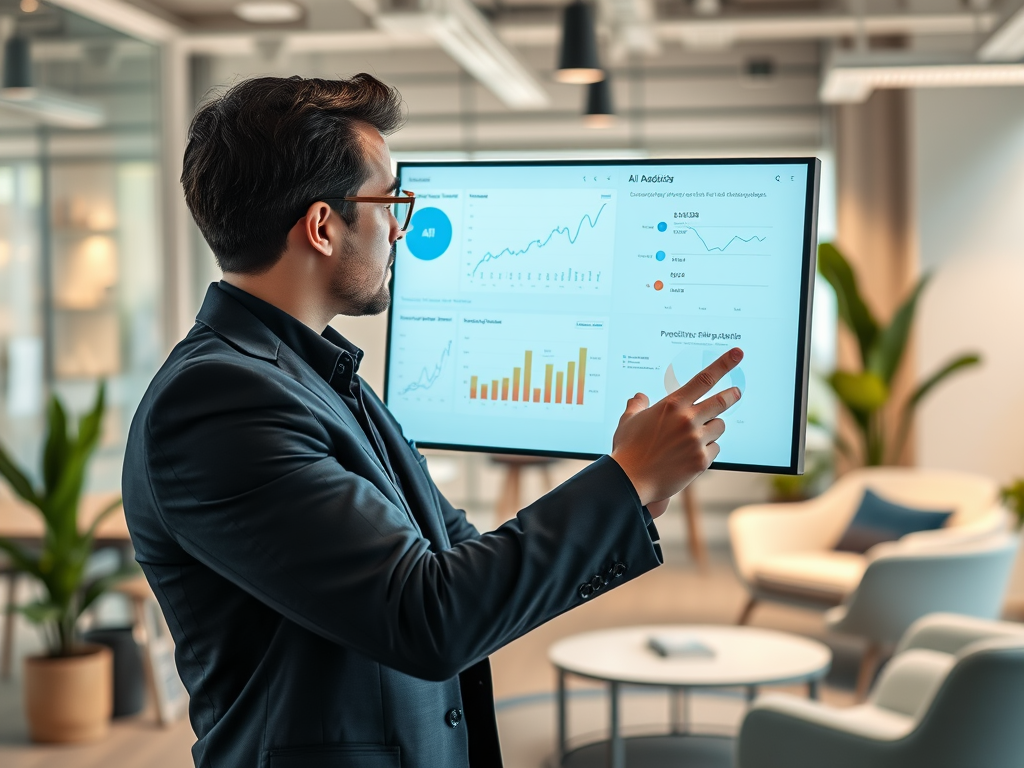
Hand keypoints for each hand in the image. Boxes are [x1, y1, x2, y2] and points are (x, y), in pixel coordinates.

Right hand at [610, 348, 742, 513]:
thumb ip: (637, 406)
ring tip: (697, 436)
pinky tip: (692, 455)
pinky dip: (707, 450)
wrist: (630, 480)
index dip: (724, 364)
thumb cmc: (627, 450)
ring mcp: (696, 440)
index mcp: (672, 405)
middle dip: (731, 395)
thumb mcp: (628, 421)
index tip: (738, 353)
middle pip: (721, 401)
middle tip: (736, 392)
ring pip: (719, 427)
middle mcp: (688, 419)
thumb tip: (639, 397)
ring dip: (712, 429)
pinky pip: (715, 449)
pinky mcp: (701, 460)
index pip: (704, 378)